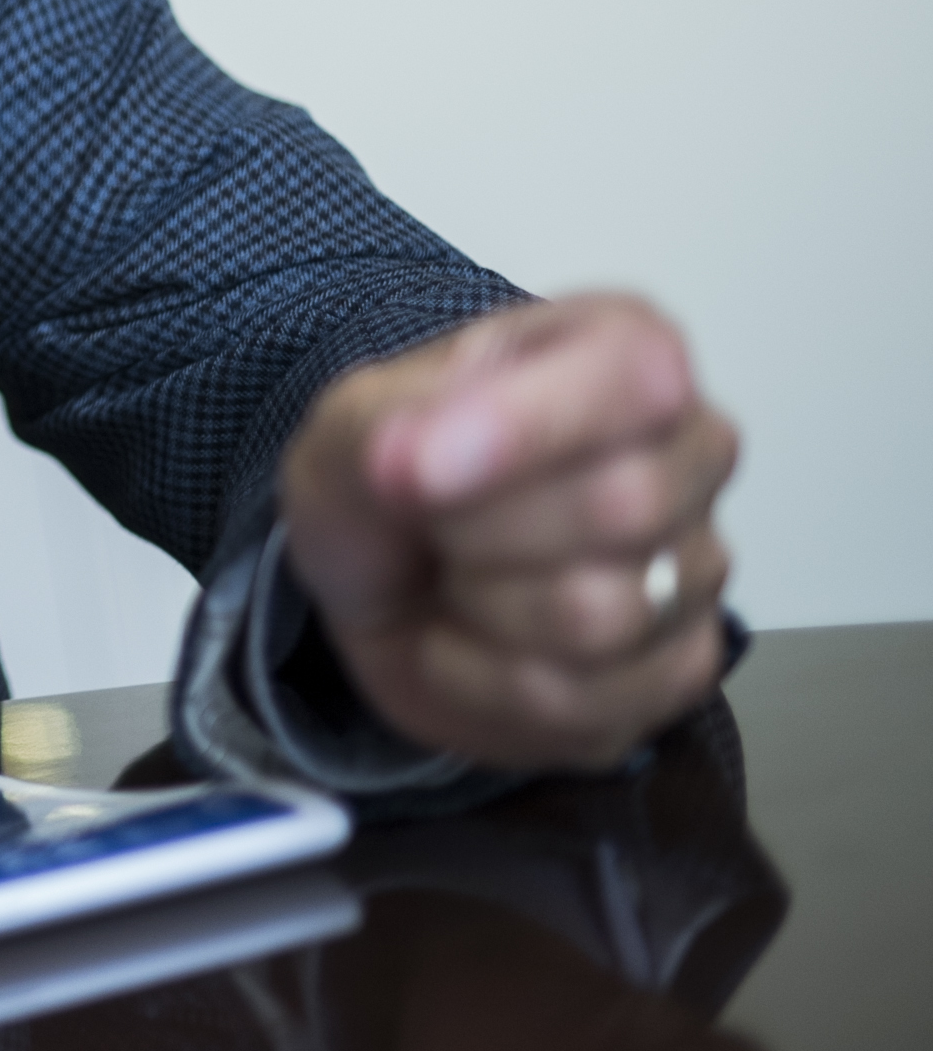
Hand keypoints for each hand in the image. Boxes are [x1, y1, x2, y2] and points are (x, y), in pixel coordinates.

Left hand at [282, 294, 738, 772]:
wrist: (380, 575)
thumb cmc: (387, 475)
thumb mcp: (350, 421)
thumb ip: (384, 423)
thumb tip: (416, 460)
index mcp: (627, 351)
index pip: (634, 378)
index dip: (522, 429)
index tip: (414, 468)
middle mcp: (694, 451)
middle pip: (625, 506)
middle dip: (479, 527)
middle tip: (432, 518)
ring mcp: (700, 568)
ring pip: (601, 614)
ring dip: (480, 604)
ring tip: (456, 572)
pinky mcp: (679, 670)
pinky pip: (586, 699)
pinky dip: (484, 680)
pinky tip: (470, 639)